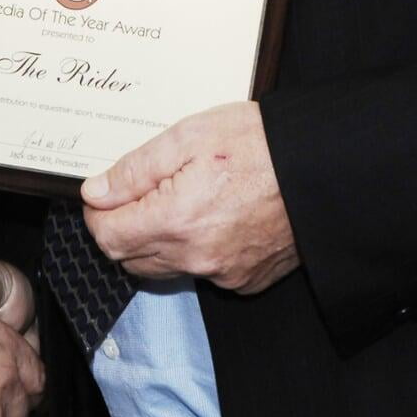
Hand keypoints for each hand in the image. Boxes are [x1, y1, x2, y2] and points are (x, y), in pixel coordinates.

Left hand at [81, 101, 298, 293]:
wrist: (321, 168)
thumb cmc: (260, 144)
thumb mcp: (186, 137)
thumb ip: (135, 169)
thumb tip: (96, 192)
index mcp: (177, 221)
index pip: (108, 237)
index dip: (98, 213)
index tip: (105, 193)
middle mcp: (197, 257)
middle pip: (131, 258)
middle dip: (123, 228)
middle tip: (141, 191)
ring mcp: (223, 273)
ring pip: (164, 268)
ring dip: (155, 241)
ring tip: (178, 199)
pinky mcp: (245, 280)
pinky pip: (201, 271)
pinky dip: (194, 250)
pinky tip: (211, 216)